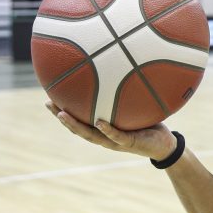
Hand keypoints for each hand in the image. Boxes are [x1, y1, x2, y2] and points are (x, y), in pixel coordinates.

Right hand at [45, 100, 176, 160]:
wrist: (165, 145)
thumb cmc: (148, 123)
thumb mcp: (134, 107)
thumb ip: (124, 94)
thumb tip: (118, 68)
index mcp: (102, 128)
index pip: (78, 120)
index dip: (62, 110)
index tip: (48, 96)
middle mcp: (104, 136)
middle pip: (77, 128)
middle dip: (61, 116)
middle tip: (48, 102)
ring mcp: (115, 141)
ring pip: (91, 135)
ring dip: (76, 125)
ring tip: (62, 114)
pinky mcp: (130, 143)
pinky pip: (116, 136)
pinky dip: (107, 130)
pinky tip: (99, 121)